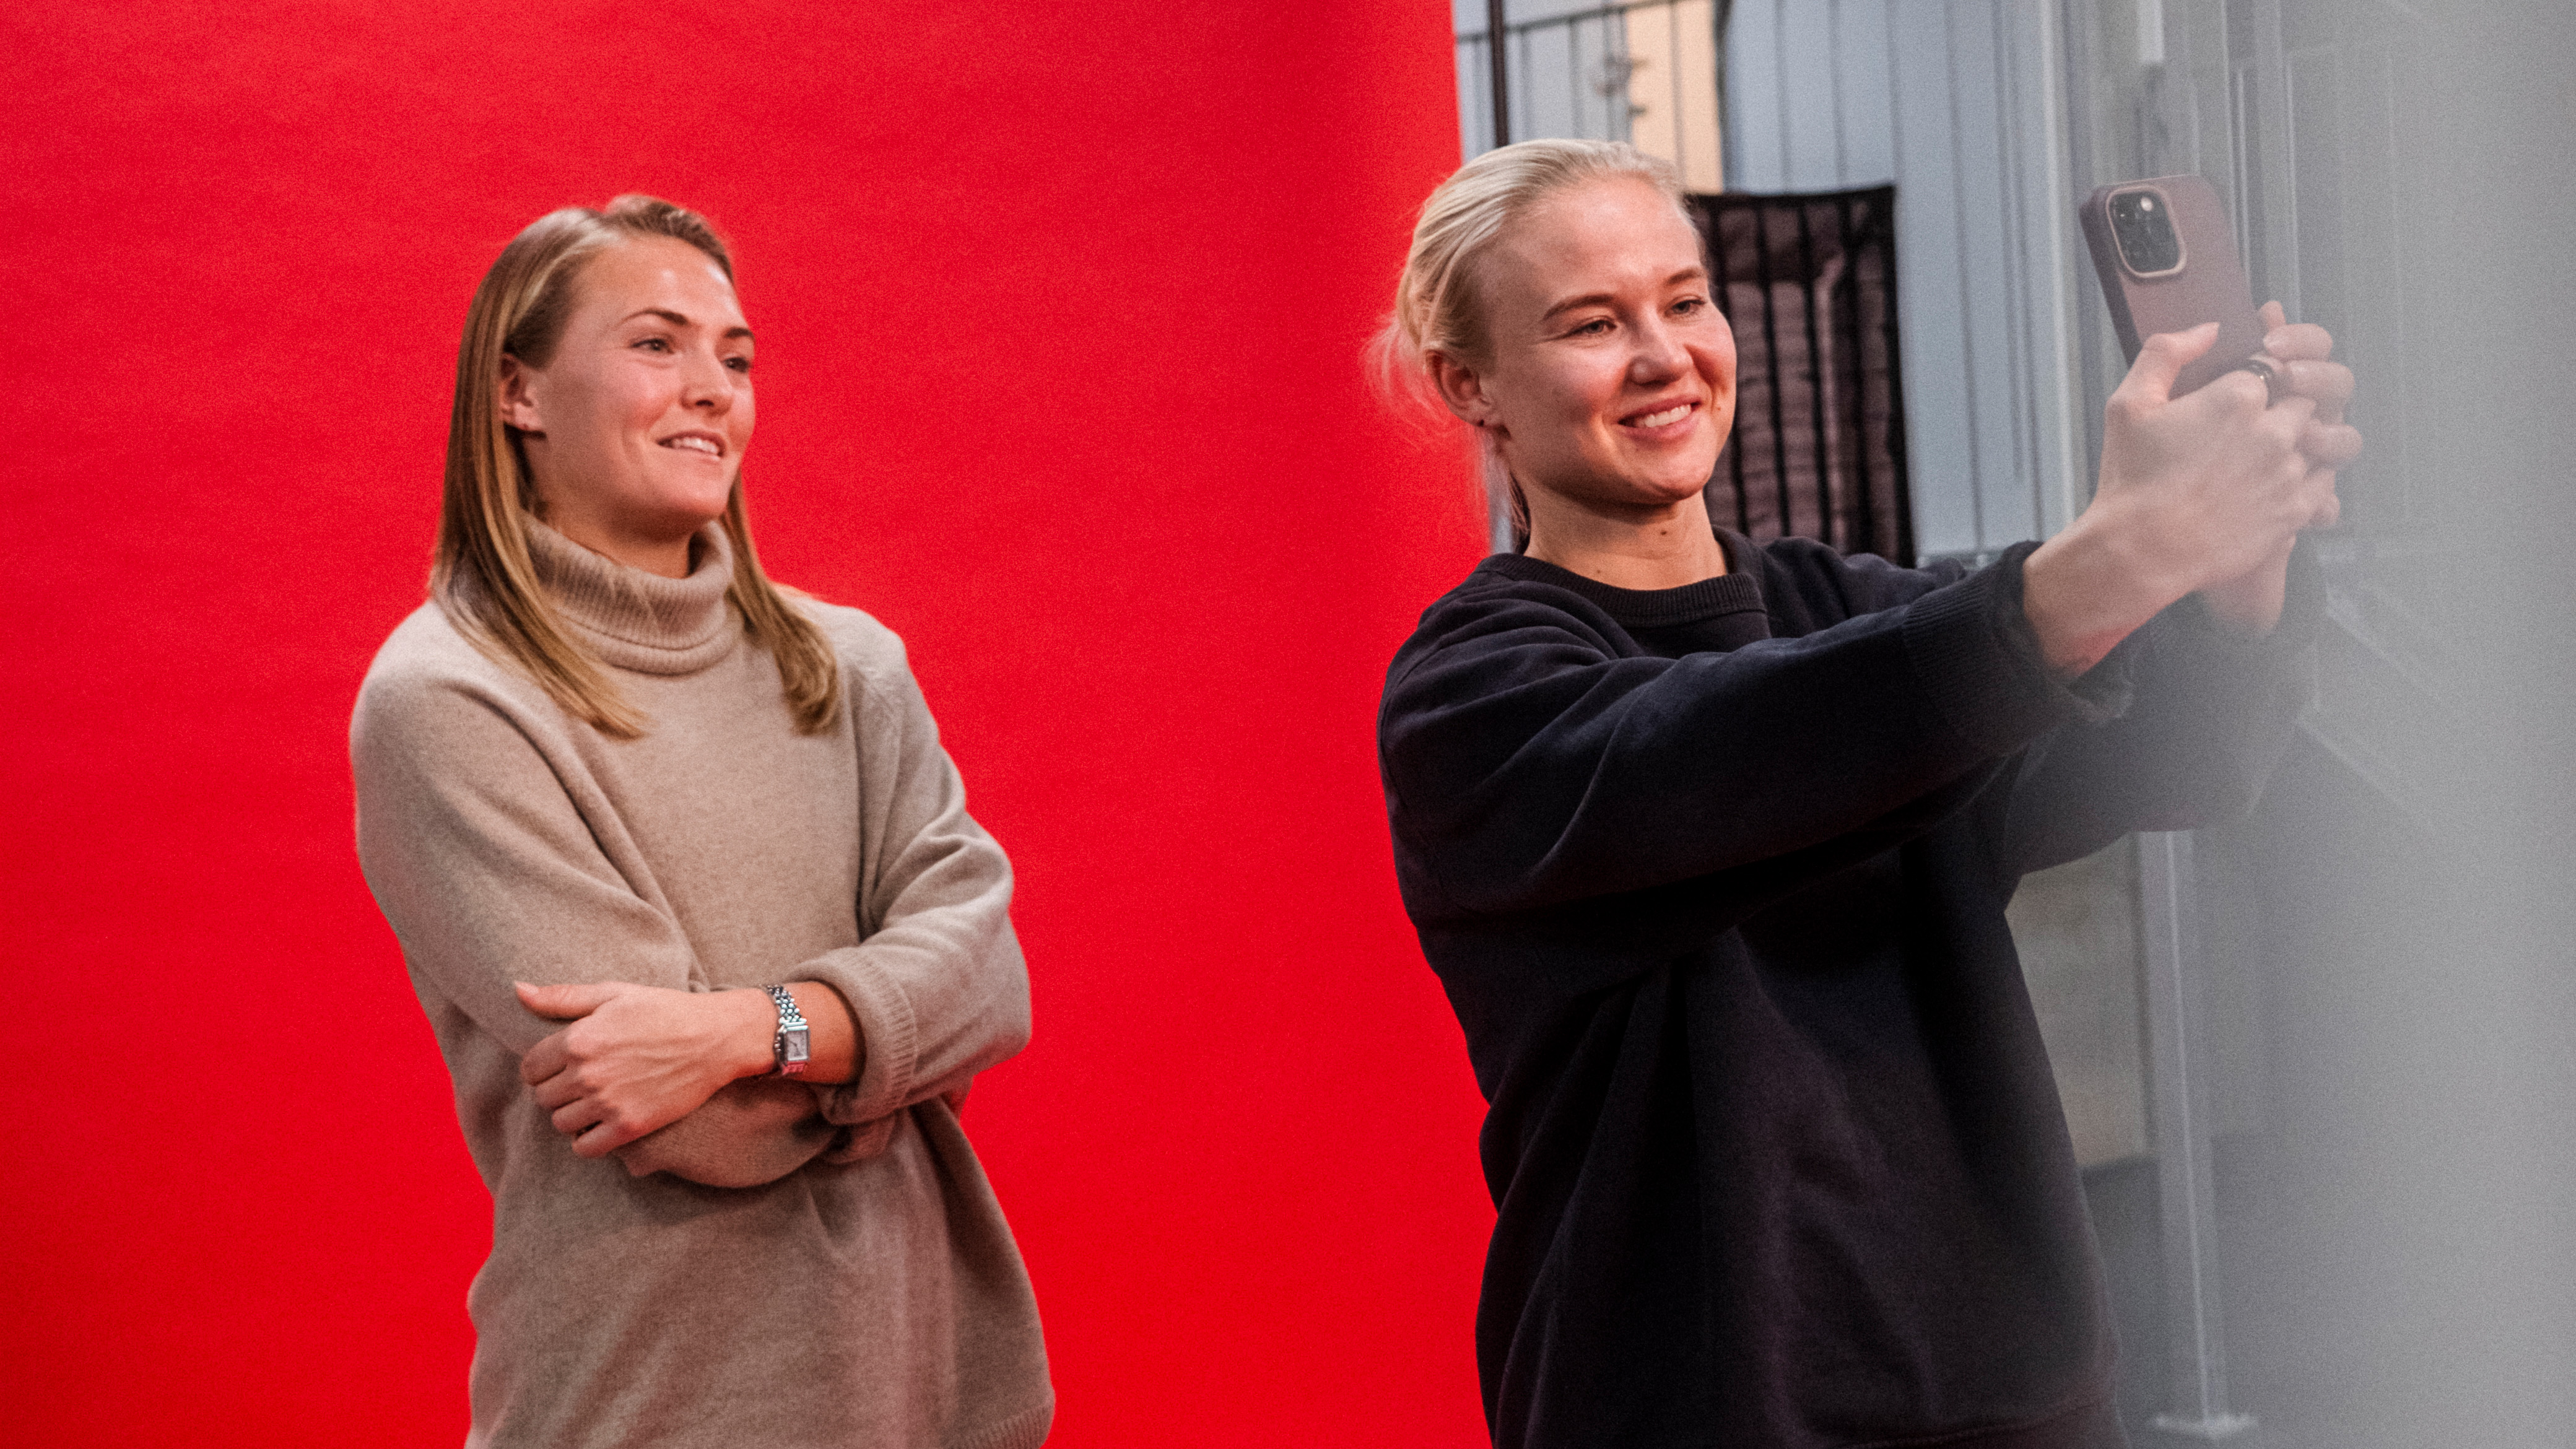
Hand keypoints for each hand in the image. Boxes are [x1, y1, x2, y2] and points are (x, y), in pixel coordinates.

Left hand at [516, 981, 774, 1156]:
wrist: (716, 1039)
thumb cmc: (666, 1010)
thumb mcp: (615, 993)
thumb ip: (563, 997)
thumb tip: (518, 990)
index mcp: (579, 1039)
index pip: (530, 1068)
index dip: (542, 1068)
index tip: (562, 1066)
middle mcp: (588, 1074)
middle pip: (543, 1097)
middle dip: (557, 1090)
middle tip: (583, 1082)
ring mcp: (608, 1103)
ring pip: (560, 1122)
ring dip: (572, 1114)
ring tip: (594, 1101)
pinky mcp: (629, 1127)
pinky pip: (584, 1147)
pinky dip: (587, 1140)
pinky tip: (603, 1123)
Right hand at [2024, 322, 2321, 671]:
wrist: (2141, 551)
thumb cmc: (2130, 481)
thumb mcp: (2128, 403)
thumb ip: (2166, 352)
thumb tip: (2208, 329)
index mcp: (2237, 396)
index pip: (2273, 366)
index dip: (2259, 376)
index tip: (2239, 394)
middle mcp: (2273, 429)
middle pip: (2303, 399)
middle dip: (2284, 406)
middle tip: (2253, 426)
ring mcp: (2288, 471)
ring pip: (2319, 439)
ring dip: (2299, 443)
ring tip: (2266, 459)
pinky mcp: (2295, 509)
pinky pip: (2326, 483)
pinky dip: (2311, 480)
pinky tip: (2280, 485)